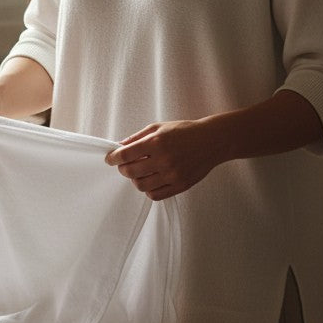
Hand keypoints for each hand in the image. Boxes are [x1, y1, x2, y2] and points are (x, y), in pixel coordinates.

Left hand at [105, 119, 220, 199]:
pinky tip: (150, 181)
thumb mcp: (158, 127)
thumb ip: (137, 137)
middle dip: (123, 168)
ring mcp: (173, 174)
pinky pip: (156, 195)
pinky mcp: (181, 185)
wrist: (212, 141)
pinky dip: (148, 189)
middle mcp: (164, 160)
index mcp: (156, 142)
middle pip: (130, 172)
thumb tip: (119, 146)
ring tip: (139, 172)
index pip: (125, 155)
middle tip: (124, 165)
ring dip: (135, 179)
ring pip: (141, 185)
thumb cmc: (184, 131)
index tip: (110, 159)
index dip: (113, 158)